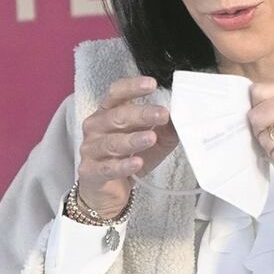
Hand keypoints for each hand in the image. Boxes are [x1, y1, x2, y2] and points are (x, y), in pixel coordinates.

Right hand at [77, 77, 178, 217]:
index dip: (132, 87)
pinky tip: (137, 163)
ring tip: (151, 137)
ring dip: (133, 139)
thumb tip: (183, 116)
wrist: (110, 190)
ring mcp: (91, 149)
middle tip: (162, 114)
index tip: (151, 84)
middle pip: (117, 116)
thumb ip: (167, 128)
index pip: (117, 94)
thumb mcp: (155, 140)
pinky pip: (108, 167)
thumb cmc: (131, 156)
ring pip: (112, 142)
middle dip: (141, 114)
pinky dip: (123, 165)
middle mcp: (96, 127)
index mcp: (110, 112)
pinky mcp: (90, 172)